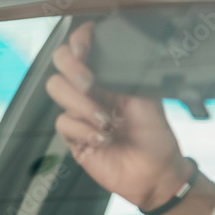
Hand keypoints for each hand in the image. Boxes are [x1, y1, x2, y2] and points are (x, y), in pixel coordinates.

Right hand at [46, 21, 193, 210]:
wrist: (155, 172)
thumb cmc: (156, 137)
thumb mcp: (148, 98)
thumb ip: (126, 75)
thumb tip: (107, 56)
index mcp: (111, 78)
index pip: (85, 49)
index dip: (78, 41)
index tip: (83, 48)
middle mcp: (93, 92)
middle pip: (61, 64)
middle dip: (73, 69)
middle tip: (91, 84)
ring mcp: (81, 113)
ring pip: (58, 90)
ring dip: (83, 104)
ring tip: (107, 121)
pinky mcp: (74, 136)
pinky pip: (63, 122)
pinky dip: (84, 129)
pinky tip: (103, 138)